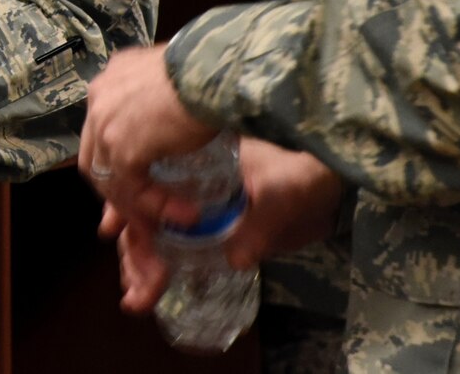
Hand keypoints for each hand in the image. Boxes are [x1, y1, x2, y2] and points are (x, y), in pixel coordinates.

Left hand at [78, 44, 217, 222]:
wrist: (212, 72)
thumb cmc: (207, 71)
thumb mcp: (176, 82)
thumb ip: (165, 99)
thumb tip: (175, 124)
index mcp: (110, 80)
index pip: (101, 130)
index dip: (117, 160)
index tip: (139, 182)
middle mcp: (98, 99)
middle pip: (96, 157)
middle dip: (118, 192)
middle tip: (144, 216)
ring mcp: (105, 125)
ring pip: (111, 179)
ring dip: (140, 206)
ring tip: (172, 221)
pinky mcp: (122, 149)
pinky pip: (134, 189)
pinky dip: (157, 207)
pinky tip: (185, 214)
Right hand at [99, 137, 342, 314]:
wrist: (325, 186)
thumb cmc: (301, 174)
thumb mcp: (282, 194)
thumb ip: (260, 223)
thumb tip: (235, 259)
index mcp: (189, 160)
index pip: (144, 185)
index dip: (134, 220)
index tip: (138, 253)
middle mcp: (180, 179)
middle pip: (139, 213)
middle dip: (134, 253)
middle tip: (137, 292)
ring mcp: (189, 204)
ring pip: (147, 231)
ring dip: (137, 264)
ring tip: (137, 298)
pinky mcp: (203, 227)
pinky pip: (167, 243)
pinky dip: (152, 265)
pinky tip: (144, 289)